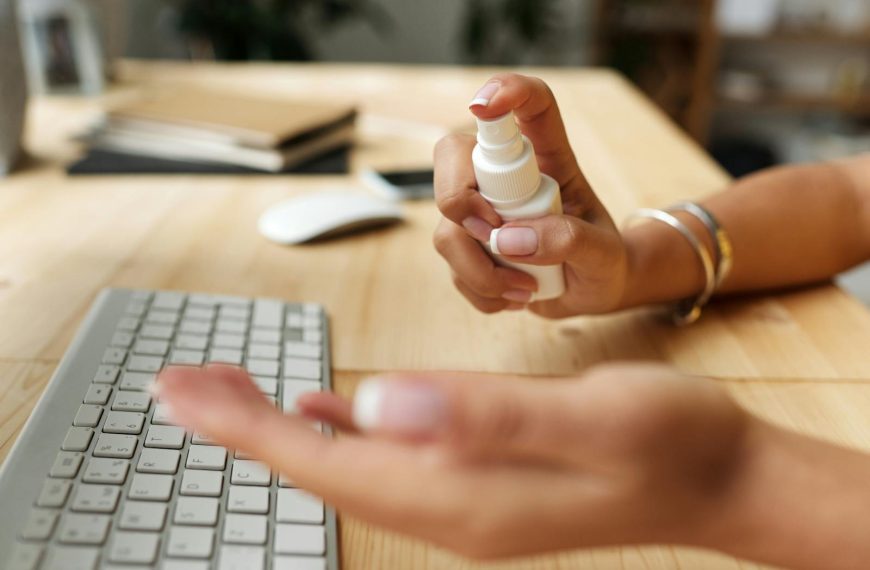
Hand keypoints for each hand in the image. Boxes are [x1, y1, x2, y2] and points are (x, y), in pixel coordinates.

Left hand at [154, 363, 756, 559]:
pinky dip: (337, 432)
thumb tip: (374, 404)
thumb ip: (483, 415)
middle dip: (242, 426)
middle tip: (177, 385)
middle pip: (318, 467)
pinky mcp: (476, 477)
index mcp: (458, 492)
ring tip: (227, 393)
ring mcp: (460, 497)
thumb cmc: (664, 442)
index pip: (324, 463)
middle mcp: (445, 506)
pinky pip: (383, 457)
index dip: (246, 428)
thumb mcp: (589, 416)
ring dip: (280, 427)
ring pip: (343, 461)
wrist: (714, 477)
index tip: (181, 392)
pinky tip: (321, 413)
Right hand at [433, 73, 626, 317]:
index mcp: (549, 159)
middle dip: (459, 198)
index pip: (530, 106)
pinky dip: (480, 291)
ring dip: (479, 270)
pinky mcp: (468, 246)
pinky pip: (452, 266)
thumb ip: (568, 239)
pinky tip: (513, 296)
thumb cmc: (604, 260)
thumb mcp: (603, 252)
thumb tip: (510, 239)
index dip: (506, 91)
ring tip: (524, 290)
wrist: (593, 292)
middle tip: (495, 235)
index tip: (483, 105)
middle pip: (453, 155)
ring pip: (447, 227)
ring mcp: (482, 212)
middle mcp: (506, 178)